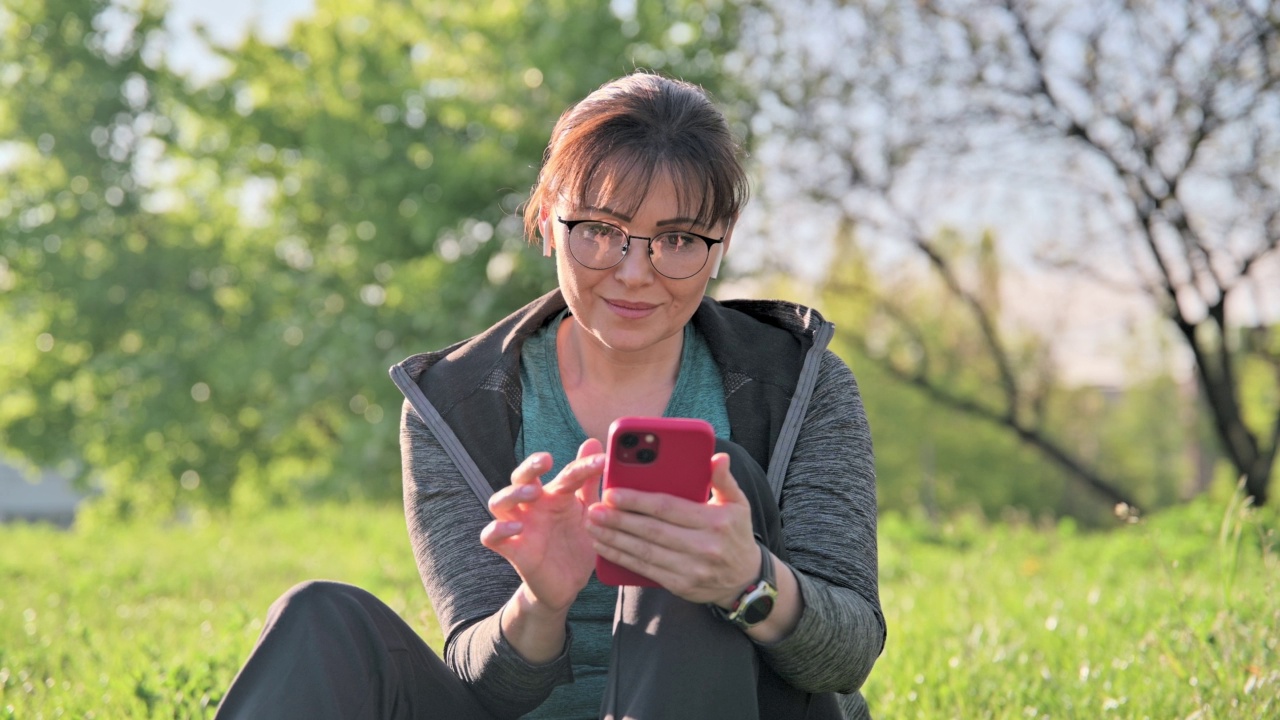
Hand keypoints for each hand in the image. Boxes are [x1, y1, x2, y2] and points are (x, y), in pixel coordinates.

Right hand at [481, 439, 603, 613]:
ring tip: (533, 493)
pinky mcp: (512, 550)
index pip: (564, 474)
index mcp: (554, 496)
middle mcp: (533, 507)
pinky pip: (491, 536)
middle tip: (546, 460)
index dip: (582, 464)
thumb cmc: (575, 543)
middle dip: (530, 466)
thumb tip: (594, 443)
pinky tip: (515, 528)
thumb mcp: (588, 513)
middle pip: (520, 478)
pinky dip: (497, 530)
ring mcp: (520, 527)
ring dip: (512, 494)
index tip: (602, 460)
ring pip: (498, 502)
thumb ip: (589, 483)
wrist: (568, 584)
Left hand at [587, 452, 758, 606]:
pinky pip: (645, 570)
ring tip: (592, 527)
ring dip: (614, 540)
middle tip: (594, 509)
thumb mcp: (738, 504)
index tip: (612, 493)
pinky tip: (604, 547)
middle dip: (619, 520)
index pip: (668, 508)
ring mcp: (691, 569)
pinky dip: (622, 558)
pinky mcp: (680, 585)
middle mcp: (703, 546)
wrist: (745, 580)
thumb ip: (724, 479)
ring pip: (644, 552)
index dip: (637, 501)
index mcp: (714, 521)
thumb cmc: (736, 533)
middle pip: (652, 531)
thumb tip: (718, 457)